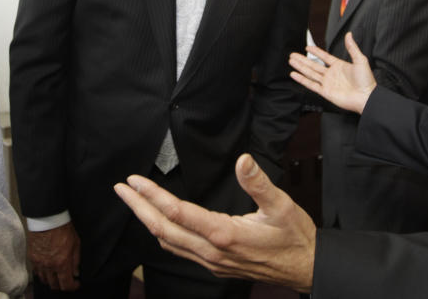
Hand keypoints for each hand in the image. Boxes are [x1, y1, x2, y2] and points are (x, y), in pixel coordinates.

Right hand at [27, 223, 80, 290]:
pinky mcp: (32, 258)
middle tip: (67, 280)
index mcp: (62, 263)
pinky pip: (37, 272)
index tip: (76, 284)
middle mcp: (49, 266)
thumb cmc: (62, 228)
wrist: (47, 219)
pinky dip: (42, 274)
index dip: (73, 287)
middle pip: (54, 285)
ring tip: (57, 276)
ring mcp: (39, 263)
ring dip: (52, 281)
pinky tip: (47, 270)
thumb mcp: (76, 243)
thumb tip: (76, 272)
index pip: (66, 285)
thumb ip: (76, 260)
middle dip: (62, 285)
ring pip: (44, 280)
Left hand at [114, 154, 315, 292]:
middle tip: (121, 190)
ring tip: (134, 203)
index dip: (152, 195)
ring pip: (169, 243)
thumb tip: (243, 160)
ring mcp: (212, 262)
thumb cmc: (295, 237)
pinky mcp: (216, 266)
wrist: (307, 268)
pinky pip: (181, 251)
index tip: (134, 181)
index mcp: (224, 234)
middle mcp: (212, 252)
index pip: (177, 212)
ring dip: (147, 222)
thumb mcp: (282, 205)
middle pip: (163, 229)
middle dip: (138, 208)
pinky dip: (164, 235)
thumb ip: (259, 183)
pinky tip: (161, 224)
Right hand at [289, 31, 376, 113]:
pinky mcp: (325, 91)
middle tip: (293, 54)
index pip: (324, 57)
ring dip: (300, 67)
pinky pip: (311, 84)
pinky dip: (301, 79)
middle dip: (303, 59)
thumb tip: (349, 35)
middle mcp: (331, 74)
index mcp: (339, 66)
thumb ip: (352, 47)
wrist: (366, 97)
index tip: (307, 47)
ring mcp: (327, 83)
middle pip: (313, 65)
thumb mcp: (360, 60)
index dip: (316, 52)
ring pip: (310, 73)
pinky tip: (294, 74)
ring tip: (291, 61)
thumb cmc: (366, 81)